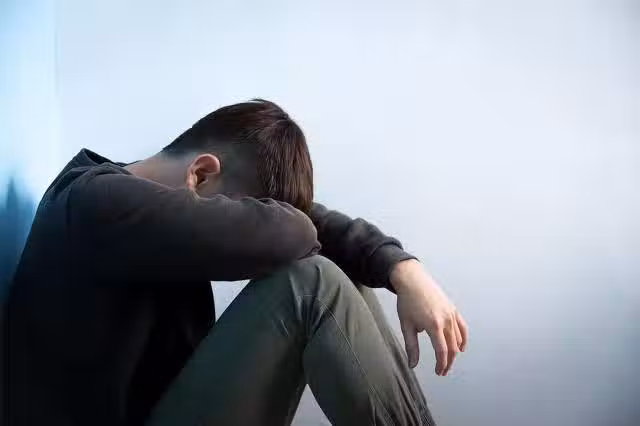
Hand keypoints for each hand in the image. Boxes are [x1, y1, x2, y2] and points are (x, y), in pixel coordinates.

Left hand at [390, 259, 467, 375]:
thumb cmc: (407, 302)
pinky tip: (461, 348)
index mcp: (434, 325)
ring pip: (458, 339)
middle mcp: (446, 320)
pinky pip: (462, 327)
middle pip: (452, 348)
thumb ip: (411, 346)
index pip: (442, 351)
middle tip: (442, 371)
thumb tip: (412, 364)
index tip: (439, 372)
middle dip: (448, 362)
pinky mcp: (453, 309)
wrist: (412, 280)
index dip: (441, 364)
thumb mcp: (406, 325)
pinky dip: (463, 339)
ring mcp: (451, 314)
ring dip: (454, 353)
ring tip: (447, 361)